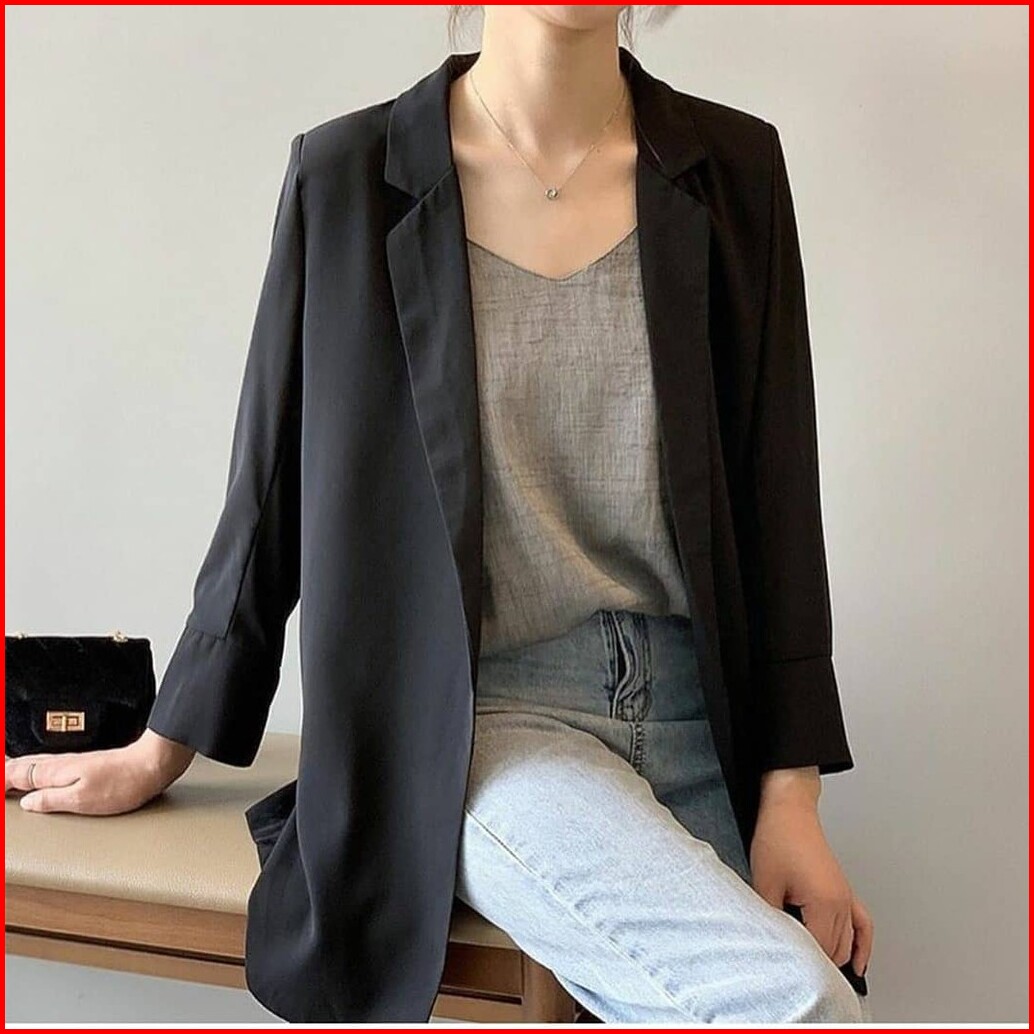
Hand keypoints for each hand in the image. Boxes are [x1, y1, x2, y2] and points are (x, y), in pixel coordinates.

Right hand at [4, 730, 195, 814]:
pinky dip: (34, 768)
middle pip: (22, 766)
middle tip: (0, 778)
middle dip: (5, 771)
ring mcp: (74, 762)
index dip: (2, 782)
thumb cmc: (123, 783)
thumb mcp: (81, 800)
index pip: (16, 776)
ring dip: (16, 768)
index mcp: (55, 772)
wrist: (152, 765)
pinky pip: (49, 765)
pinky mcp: (86, 764)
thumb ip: (50, 800)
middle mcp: (61, 763)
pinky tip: (38, 772)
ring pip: (34, 763)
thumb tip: (26, 803)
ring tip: (6, 773)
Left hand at [750, 767, 873, 979]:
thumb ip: (771, 919)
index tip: (790, 974)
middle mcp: (841, 903)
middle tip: (796, 972)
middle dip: (818, 964)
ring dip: (834, 957)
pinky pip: (863, 924)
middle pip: (835, 952)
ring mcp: (846, 897)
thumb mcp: (764, 883)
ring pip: (848, 944)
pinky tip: (859, 964)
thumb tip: (773, 942)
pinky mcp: (844, 890)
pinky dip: (863, 946)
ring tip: (817, 974)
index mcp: (824, 903)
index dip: (803, 965)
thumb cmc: (778, 837)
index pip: (820, 952)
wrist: (789, 810)